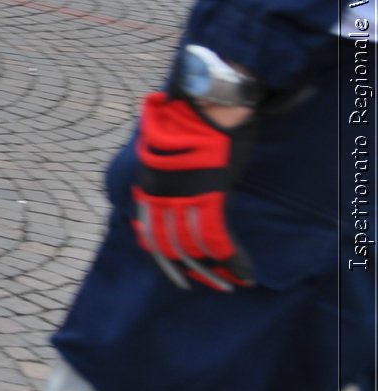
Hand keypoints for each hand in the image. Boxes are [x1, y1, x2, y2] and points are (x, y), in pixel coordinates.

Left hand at [131, 91, 257, 291]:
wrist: (207, 105)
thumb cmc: (189, 125)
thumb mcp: (162, 154)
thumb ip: (160, 179)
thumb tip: (157, 198)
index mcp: (147, 187)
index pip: (149, 234)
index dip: (162, 259)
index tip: (176, 274)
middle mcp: (160, 194)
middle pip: (171, 245)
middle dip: (189, 270)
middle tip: (207, 285)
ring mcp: (184, 195)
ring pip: (195, 246)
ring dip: (215, 270)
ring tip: (229, 284)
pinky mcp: (209, 194)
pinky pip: (218, 237)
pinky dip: (232, 259)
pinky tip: (244, 272)